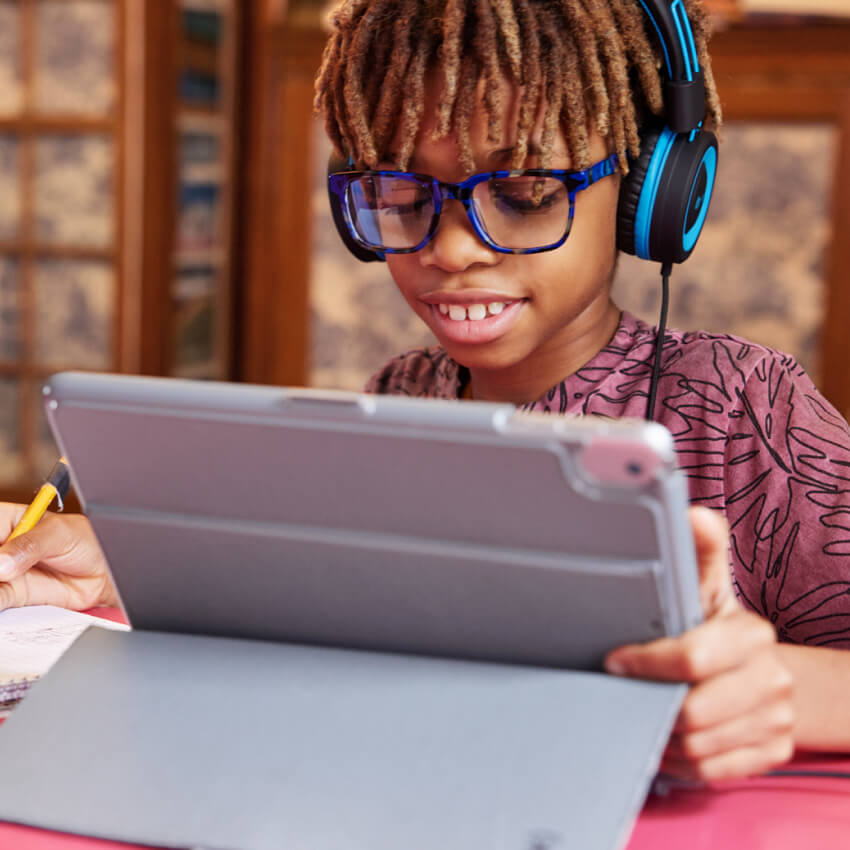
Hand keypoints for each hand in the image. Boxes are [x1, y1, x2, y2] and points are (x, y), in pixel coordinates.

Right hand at [0, 502, 116, 611]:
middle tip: (4, 574)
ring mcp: (4, 573)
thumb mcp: (60, 534)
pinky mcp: (11, 595)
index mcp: (9, 521)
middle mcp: (2, 547)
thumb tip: (2, 562)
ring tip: (8, 584)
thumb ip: (30, 544)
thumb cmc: (87, 542)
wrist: (104, 573)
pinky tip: (5, 598)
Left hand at [604, 506, 793, 781]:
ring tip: (644, 713)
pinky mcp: (773, 753)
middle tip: (626, 693)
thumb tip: (692, 514)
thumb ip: (698, 551)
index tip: (614, 660)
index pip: (692, 658)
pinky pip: (712, 772)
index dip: (645, 663)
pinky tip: (667, 739)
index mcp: (752, 634)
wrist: (762, 668)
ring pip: (699, 748)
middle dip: (652, 704)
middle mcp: (772, 679)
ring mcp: (776, 720)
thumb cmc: (715, 623)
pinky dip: (680, 761)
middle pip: (694, 713)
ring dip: (662, 735)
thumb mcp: (704, 585)